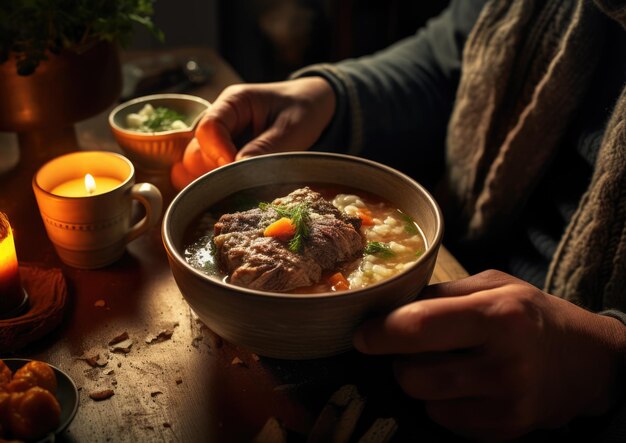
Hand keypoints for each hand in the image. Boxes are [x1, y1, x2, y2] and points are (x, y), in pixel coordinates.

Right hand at [171, 77, 335, 189]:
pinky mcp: (225, 155)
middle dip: (216, 170)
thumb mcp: (292, 127)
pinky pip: (210, 172)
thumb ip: (266, 147)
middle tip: (244, 183)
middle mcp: (220, 119)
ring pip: (199, 164)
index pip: (209, 128)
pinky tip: (239, 190)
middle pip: (197, 149)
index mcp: (233, 102)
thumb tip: (239, 169)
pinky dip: (220, 184)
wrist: (311, 106)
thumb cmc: (302, 109)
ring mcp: (220, 138)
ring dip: (217, 179)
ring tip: (246, 186)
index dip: (219, 153)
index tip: (238, 171)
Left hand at [353, 270, 624, 439]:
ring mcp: (507, 403)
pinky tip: (462, 385)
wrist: (588, 361)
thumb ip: (442, 293)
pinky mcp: (507, 429)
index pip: (420, 326)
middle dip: (399, 361)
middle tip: (409, 349)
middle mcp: (504, 362)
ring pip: (425, 401)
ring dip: (419, 383)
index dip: (381, 332)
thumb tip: (390, 305)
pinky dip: (442, 403)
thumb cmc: (534, 315)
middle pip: (414, 375)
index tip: (362, 335)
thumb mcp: (494, 285)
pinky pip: (446, 421)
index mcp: (498, 315)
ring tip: (440, 364)